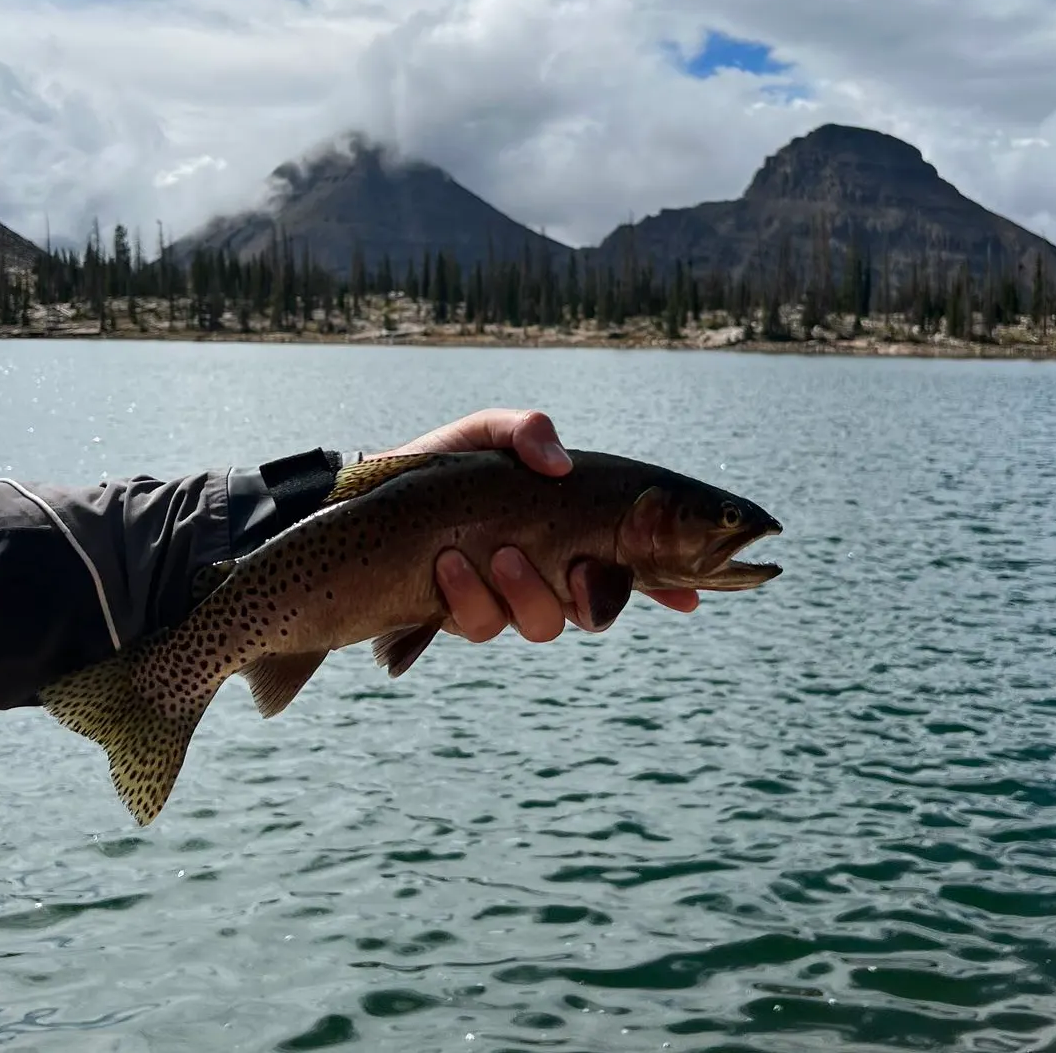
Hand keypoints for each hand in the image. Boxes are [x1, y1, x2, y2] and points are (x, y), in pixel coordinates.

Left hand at [373, 408, 699, 642]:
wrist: (366, 501)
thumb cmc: (439, 466)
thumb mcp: (484, 433)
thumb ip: (525, 430)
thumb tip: (560, 464)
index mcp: (566, 532)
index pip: (630, 564)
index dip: (666, 585)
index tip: (689, 598)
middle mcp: (546, 573)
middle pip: (596, 608)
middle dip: (594, 598)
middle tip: (576, 572)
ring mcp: (506, 600)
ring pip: (543, 623)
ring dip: (525, 592)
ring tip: (497, 553)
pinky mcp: (462, 617)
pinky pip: (484, 624)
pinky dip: (470, 595)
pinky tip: (447, 564)